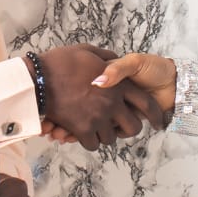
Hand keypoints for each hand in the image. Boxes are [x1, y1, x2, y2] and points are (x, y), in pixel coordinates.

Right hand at [38, 45, 166, 150]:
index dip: (155, 115)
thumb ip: (107, 59)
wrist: (39, 77)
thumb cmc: (62, 62)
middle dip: (128, 130)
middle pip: (132, 127)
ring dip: (107, 135)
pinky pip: (93, 144)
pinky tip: (86, 135)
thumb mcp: (88, 52)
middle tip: (121, 128)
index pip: (146, 103)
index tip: (158, 122)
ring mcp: (98, 117)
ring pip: (112, 138)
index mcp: (118, 84)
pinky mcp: (83, 129)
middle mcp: (112, 102)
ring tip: (99, 129)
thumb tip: (115, 62)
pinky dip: (90, 141)